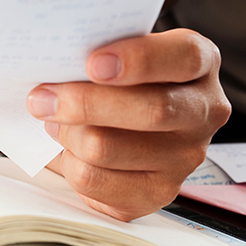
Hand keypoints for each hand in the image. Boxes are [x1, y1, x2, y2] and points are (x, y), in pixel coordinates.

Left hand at [26, 29, 228, 220]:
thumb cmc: (119, 79)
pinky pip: (94, 179)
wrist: (125, 126)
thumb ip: (101, 52)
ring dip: (68, 134)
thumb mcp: (120, 51)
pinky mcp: (156, 193)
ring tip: (54, 122)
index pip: (184, 57)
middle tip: (42, 97)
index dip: (139, 59)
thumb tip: (53, 63)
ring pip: (109, 147)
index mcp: (199, 64)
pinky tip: (67, 149)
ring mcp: (185, 158)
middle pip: (152, 110)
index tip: (93, 63)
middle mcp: (203, 112)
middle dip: (86, 103)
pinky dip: (68, 163)